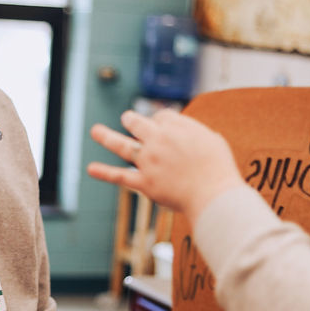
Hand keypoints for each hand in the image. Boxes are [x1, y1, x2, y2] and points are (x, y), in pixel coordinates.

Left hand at [87, 109, 243, 224]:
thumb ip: (193, 132)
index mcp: (177, 127)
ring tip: (95, 131)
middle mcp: (158, 140)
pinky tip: (91, 168)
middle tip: (128, 119)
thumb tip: (182, 130)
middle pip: (138, 123)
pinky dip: (104, 172)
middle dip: (132, 120)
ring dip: (106, 137)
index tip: (166, 129)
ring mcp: (149, 161)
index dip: (162, 122)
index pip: (162, 116)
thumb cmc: (219, 169)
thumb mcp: (211, 139)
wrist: (215, 194)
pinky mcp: (145, 182)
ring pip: (122, 145)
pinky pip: (120, 176)